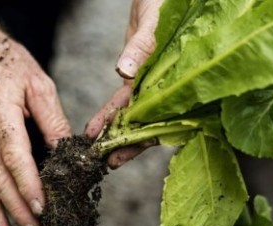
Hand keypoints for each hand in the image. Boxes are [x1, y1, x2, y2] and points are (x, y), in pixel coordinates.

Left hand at [85, 0, 163, 167]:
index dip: (139, 137)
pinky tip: (96, 128)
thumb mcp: (155, 21)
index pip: (158, 116)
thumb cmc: (166, 1)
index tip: (120, 152)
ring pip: (134, 116)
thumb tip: (124, 71)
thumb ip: (142, 46)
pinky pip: (125, 100)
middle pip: (147, 123)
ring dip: (116, 134)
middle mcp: (165, 87)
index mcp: (175, 79)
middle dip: (126, 144)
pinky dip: (111, 114)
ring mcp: (152, 84)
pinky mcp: (140, 76)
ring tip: (97, 152)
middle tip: (107, 162)